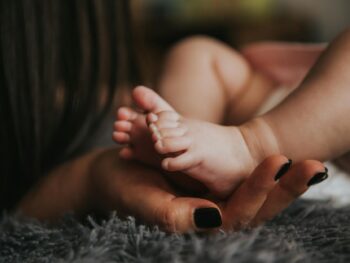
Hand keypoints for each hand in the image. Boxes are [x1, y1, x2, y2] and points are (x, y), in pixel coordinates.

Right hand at [90, 148, 327, 231]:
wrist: (113, 175)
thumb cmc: (125, 191)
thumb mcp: (147, 203)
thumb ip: (177, 216)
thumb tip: (216, 216)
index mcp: (199, 224)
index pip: (240, 214)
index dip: (261, 189)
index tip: (280, 162)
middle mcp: (212, 215)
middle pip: (258, 207)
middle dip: (286, 188)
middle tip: (315, 166)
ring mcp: (213, 199)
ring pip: (255, 193)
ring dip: (284, 180)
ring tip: (312, 164)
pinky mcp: (210, 185)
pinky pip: (243, 179)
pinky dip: (263, 170)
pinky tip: (282, 160)